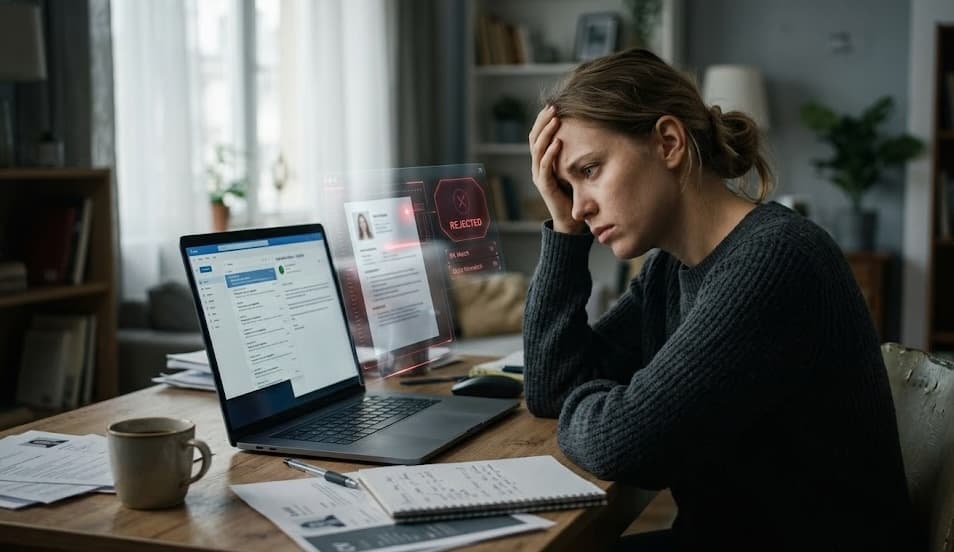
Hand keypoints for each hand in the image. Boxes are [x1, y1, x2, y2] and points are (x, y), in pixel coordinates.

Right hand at [529, 106, 585, 233]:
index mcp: (543, 160)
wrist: (572, 220)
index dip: (542, 119)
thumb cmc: (576, 192)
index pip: (537, 135)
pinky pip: (545, 167)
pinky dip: (550, 154)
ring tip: (555, 119)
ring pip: (537, 149)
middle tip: (553, 107)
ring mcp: (540, 176)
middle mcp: (538, 166)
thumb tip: (588, 130)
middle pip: (534, 138)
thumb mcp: (575, 167)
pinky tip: (558, 142)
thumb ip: (575, 152)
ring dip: (546, 133)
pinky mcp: (545, 186)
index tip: (553, 105)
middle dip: (542, 121)